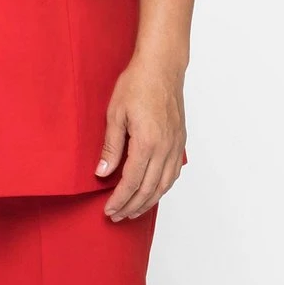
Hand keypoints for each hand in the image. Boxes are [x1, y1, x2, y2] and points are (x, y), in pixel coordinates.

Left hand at [96, 56, 186, 219]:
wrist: (162, 67)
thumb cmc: (137, 85)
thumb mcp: (115, 114)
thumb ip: (110, 147)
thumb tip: (103, 173)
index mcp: (147, 142)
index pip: (132, 182)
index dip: (119, 200)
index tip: (109, 210)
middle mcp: (165, 148)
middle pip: (148, 189)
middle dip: (131, 206)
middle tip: (117, 216)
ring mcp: (175, 146)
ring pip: (163, 185)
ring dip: (148, 202)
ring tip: (133, 212)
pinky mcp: (180, 141)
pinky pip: (173, 173)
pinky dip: (162, 188)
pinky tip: (153, 193)